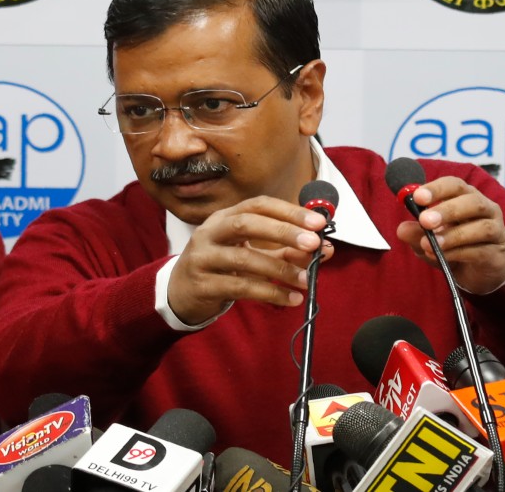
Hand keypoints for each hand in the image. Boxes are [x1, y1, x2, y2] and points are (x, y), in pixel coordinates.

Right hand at [168, 196, 331, 325]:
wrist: (180, 292)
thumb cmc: (221, 267)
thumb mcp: (251, 253)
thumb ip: (286, 250)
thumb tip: (325, 249)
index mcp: (224, 217)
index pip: (258, 205)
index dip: (288, 211)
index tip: (318, 223)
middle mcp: (210, 232)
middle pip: (246, 223)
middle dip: (283, 231)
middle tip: (313, 244)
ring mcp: (203, 257)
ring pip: (244, 258)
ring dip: (280, 270)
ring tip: (306, 280)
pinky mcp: (203, 284)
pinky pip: (240, 287)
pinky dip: (270, 293)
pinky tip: (291, 299)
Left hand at [396, 176, 504, 293]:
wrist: (478, 271)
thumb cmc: (453, 246)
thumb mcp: (429, 239)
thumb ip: (416, 234)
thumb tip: (402, 229)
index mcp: (465, 197)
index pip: (454, 185)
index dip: (437, 189)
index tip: (417, 197)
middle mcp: (485, 209)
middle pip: (472, 202)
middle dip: (446, 210)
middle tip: (424, 221)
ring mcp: (496, 230)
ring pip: (481, 227)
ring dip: (453, 235)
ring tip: (430, 244)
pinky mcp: (497, 253)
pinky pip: (480, 250)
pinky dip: (458, 253)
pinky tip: (441, 256)